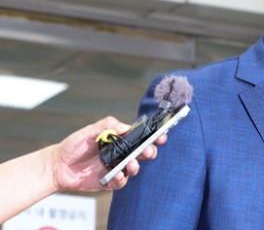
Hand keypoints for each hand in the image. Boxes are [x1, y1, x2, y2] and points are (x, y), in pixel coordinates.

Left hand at [49, 116, 167, 191]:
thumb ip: (106, 126)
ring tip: (131, 165)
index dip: (153, 136)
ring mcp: (116, 167)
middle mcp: (121, 153)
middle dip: (150, 151)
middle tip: (148, 151)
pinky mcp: (108, 181)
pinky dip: (122, 179)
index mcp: (119, 140)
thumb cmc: (73, 145)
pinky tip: (117, 175)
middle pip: (142, 153)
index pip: (140, 137)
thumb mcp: (88, 131)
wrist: (57, 166)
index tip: (161, 135)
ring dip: (136, 166)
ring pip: (134, 168)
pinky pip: (121, 182)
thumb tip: (125, 127)